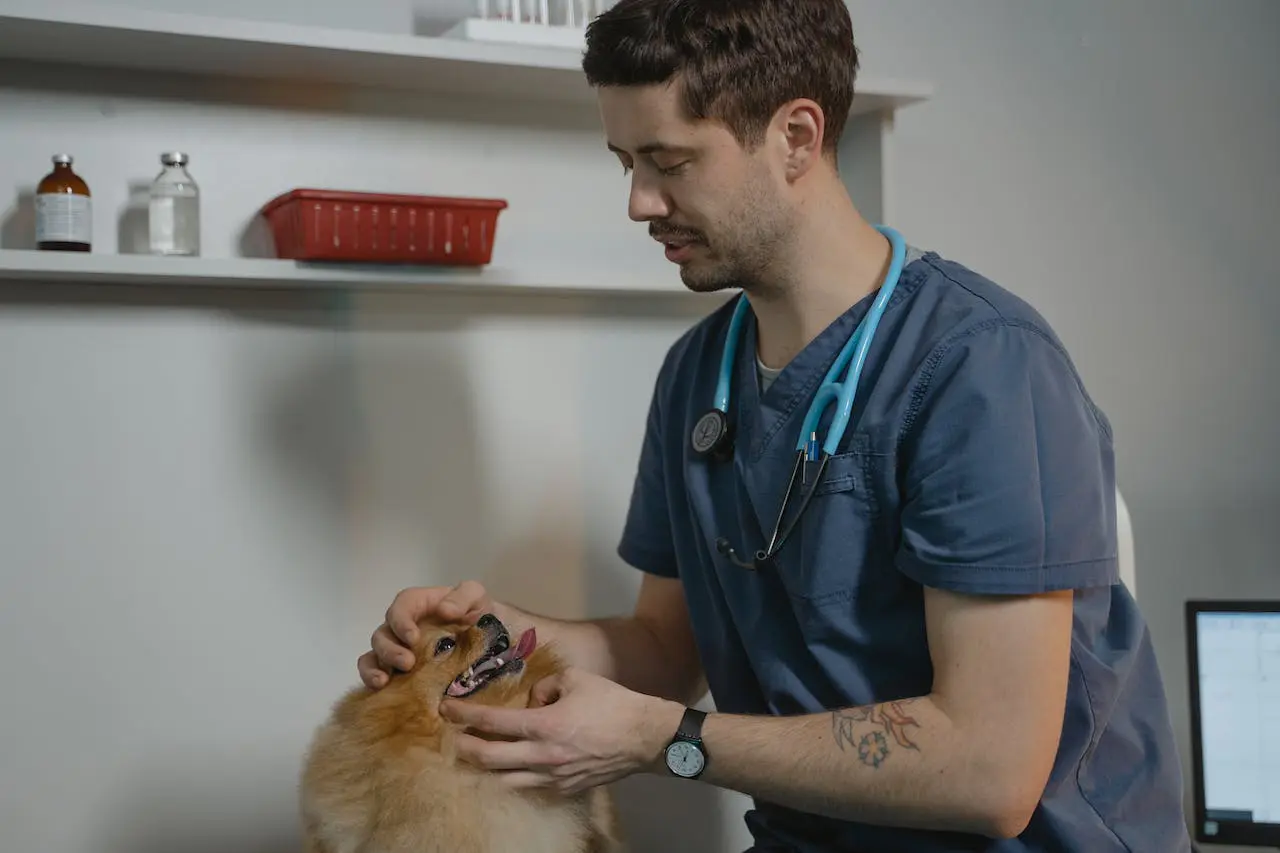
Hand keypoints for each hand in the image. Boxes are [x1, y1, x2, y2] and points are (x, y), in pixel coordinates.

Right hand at [357, 581, 495, 688]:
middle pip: (382, 635)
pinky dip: (372, 682)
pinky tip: (380, 692)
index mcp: (417, 605)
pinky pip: (376, 675)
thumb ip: (463, 597)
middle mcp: (402, 628)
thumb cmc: (478, 613)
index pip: (400, 607)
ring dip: (373, 668)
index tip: (413, 638)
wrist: (488, 641)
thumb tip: (444, 610)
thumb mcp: (476, 596)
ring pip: (373, 656)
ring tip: (383, 682)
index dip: (401, 622)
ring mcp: (398, 651)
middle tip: (408, 664)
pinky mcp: (399, 673)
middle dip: (390, 650)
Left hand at [440, 667, 684, 795]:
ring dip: (485, 768)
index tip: (447, 708)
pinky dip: (513, 777)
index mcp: (544, 725)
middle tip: (452, 737)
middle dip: (463, 747)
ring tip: (475, 755)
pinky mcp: (564, 789)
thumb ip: (545, 687)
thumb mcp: (575, 679)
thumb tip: (531, 700)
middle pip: (488, 758)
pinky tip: (511, 767)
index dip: (465, 715)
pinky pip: (528, 786)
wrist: (643, 737)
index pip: (492, 722)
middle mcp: (542, 756)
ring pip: (504, 779)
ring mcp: (552, 777)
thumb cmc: (612, 703)